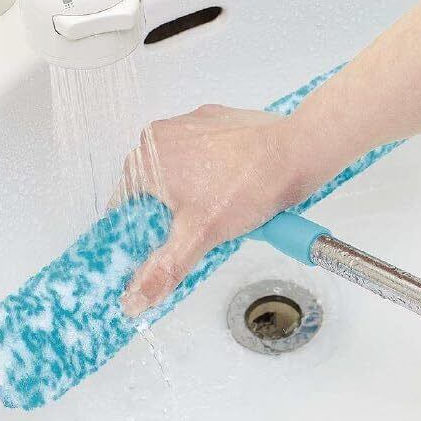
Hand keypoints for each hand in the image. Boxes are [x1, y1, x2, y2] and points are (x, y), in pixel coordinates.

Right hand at [118, 105, 306, 316]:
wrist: (294, 152)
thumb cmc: (248, 186)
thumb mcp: (200, 235)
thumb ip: (164, 270)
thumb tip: (134, 300)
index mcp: (144, 160)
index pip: (125, 207)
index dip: (142, 231)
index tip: (162, 241)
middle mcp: (158, 136)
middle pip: (152, 189)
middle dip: (171, 211)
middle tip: (200, 225)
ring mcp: (186, 124)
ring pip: (176, 171)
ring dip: (192, 192)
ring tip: (221, 204)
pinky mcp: (211, 120)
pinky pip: (200, 152)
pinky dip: (210, 170)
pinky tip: (231, 185)